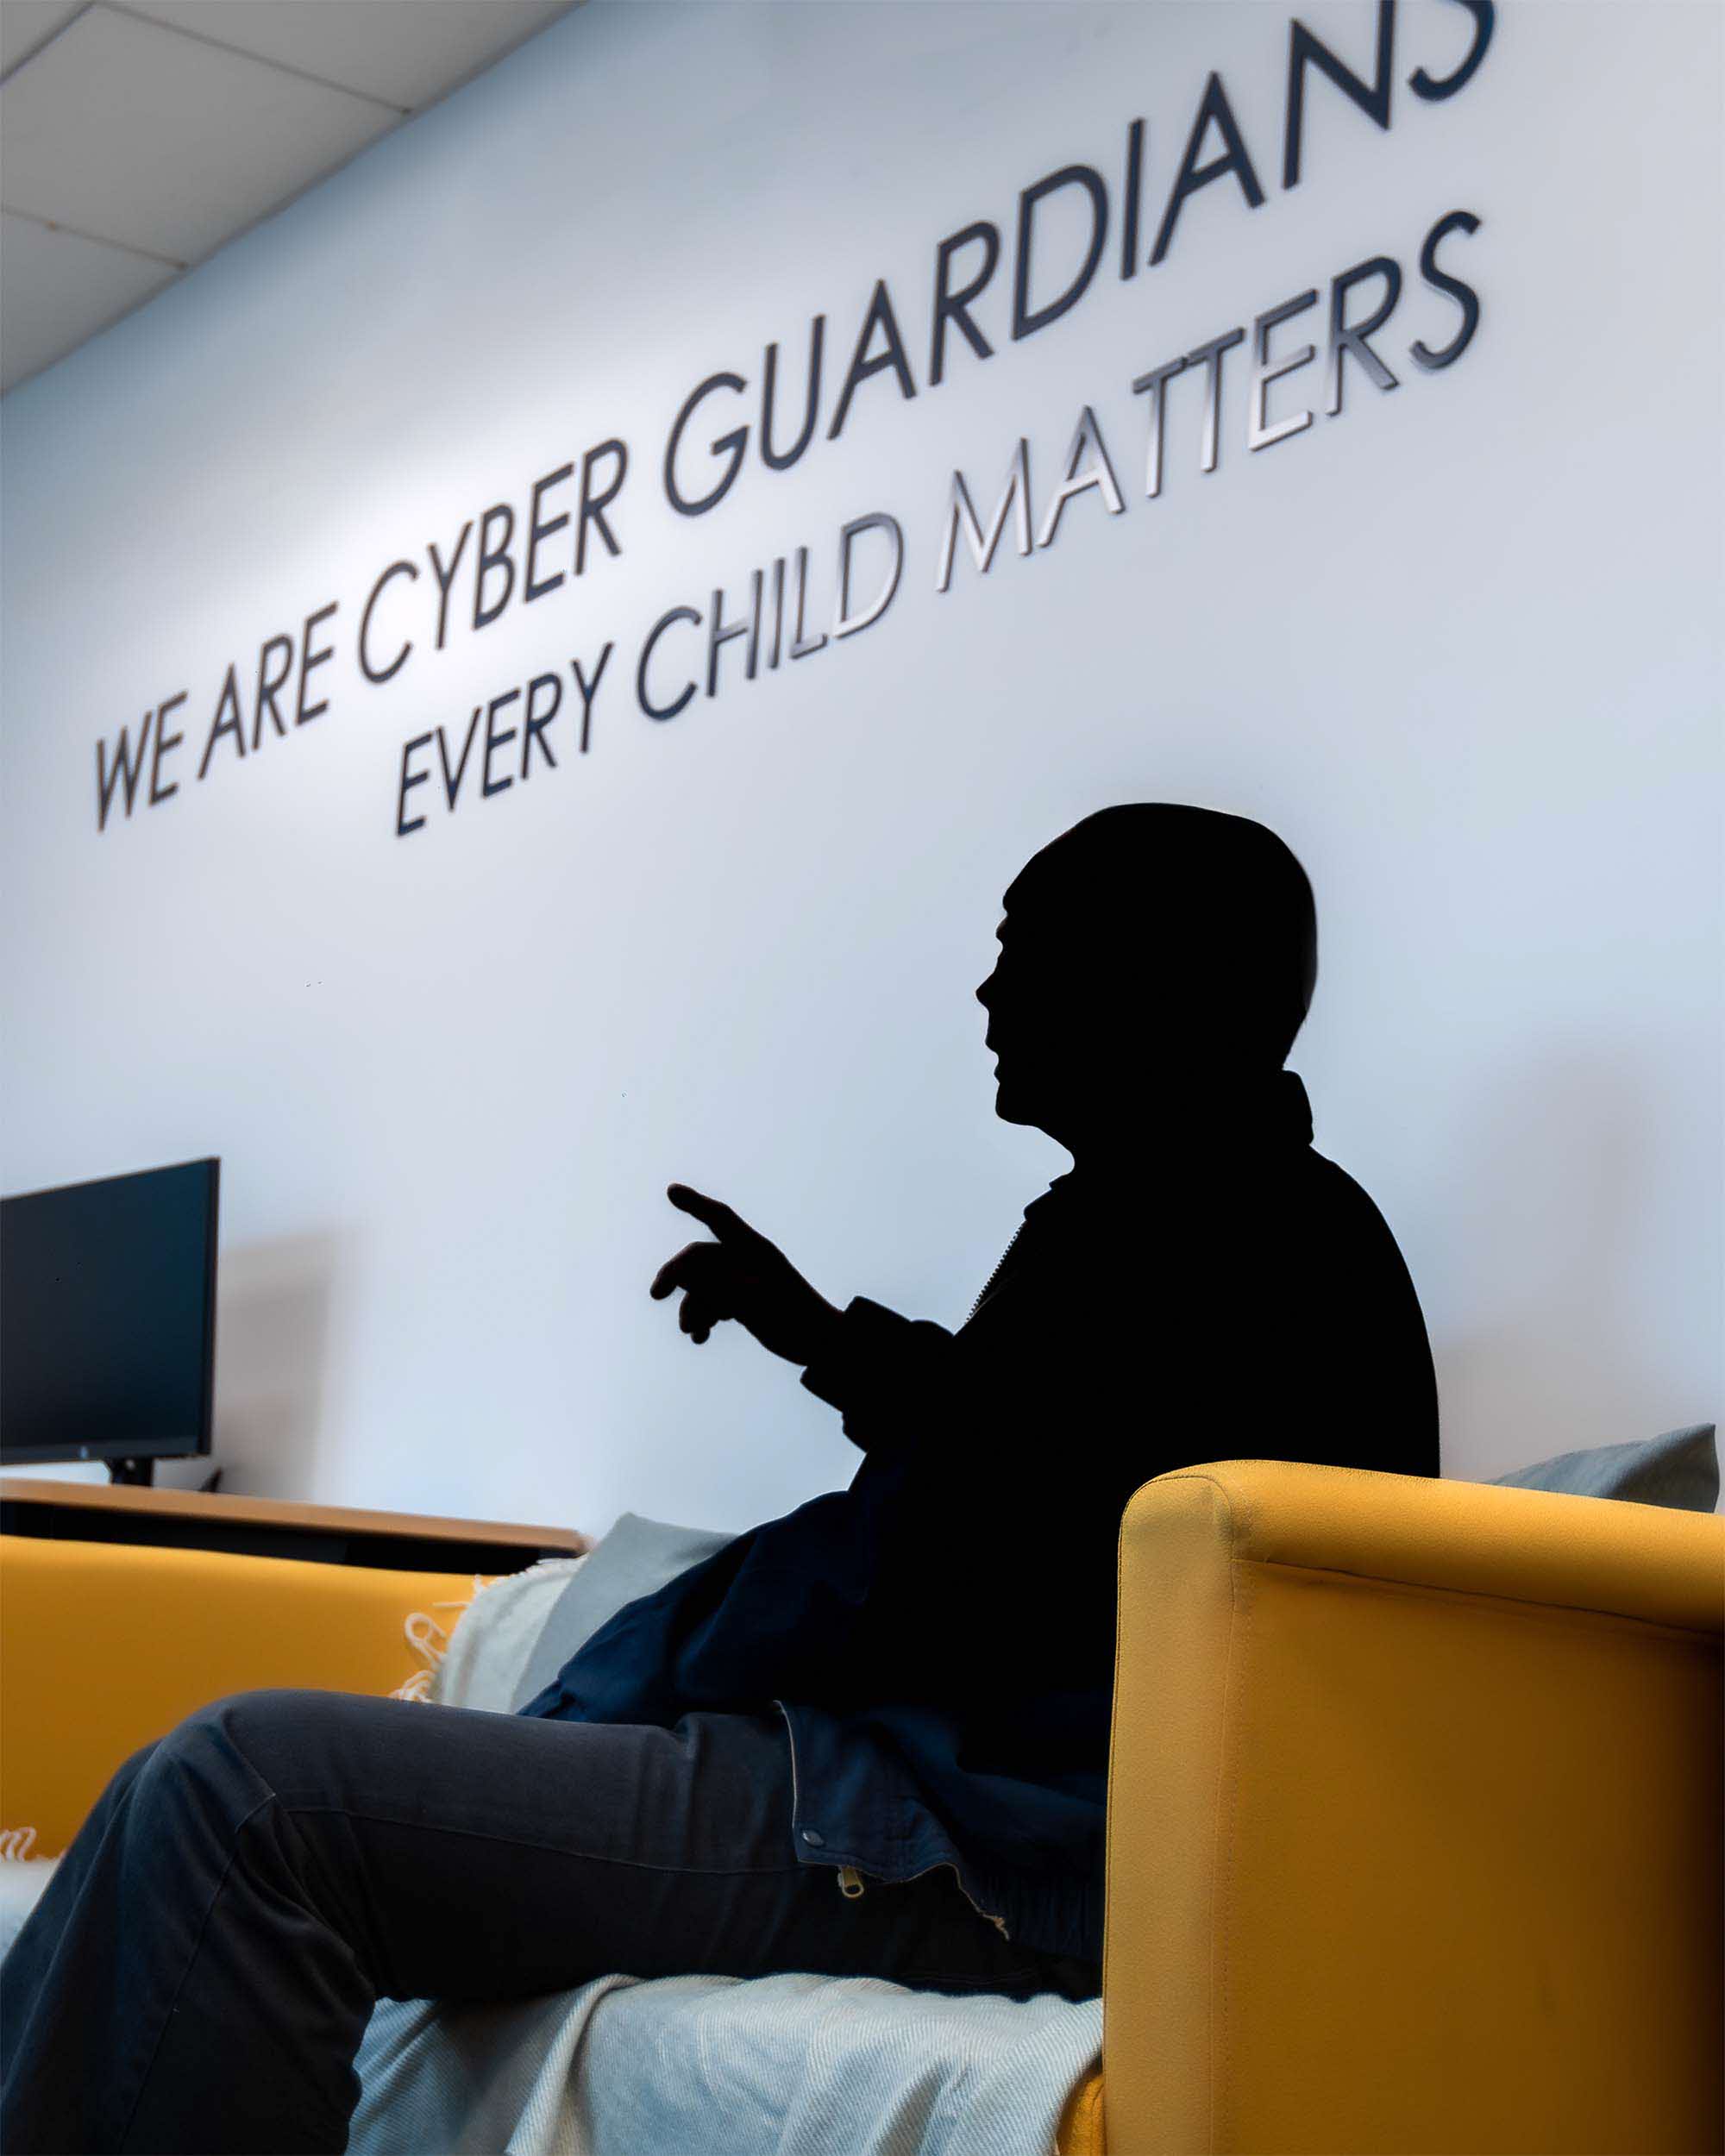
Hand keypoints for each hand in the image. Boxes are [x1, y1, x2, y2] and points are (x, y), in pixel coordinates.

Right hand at [650, 1183, 843, 1365]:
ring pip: (703, 1285)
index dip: (694, 1204)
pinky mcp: (746, 1303)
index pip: (720, 1219)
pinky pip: (713, 1302)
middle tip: (655, 1295)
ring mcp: (746, 1282)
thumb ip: (715, 1284)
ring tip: (691, 1331)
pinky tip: (702, 1336)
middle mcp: (748, 1261)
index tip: (670, 1191)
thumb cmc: (796, 1319)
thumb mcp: (753, 1301)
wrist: (825, 1345)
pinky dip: (703, 1317)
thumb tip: (680, 1270)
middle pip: (701, 1258)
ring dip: (691, 1306)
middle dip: (677, 1275)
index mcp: (756, 1250)